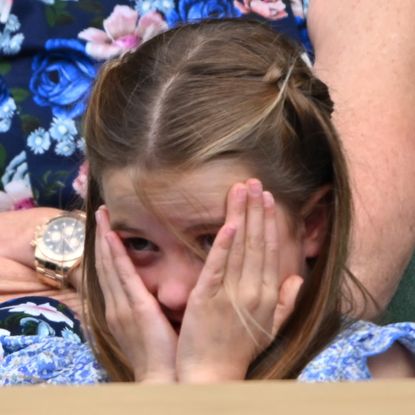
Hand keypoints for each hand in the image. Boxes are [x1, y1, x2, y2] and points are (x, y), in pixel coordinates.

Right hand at [95, 206, 176, 382]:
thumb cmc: (162, 353)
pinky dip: (115, 255)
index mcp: (120, 308)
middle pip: (105, 264)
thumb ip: (147, 305)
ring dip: (105, 238)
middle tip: (100, 212)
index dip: (106, 249)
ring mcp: (122, 305)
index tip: (105, 228)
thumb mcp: (149, 325)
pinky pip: (124, 275)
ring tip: (102, 214)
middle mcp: (116, 304)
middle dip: (102, 237)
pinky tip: (111, 237)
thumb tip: (153, 288)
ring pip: (110, 265)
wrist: (162, 378)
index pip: (110, 272)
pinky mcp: (135, 307)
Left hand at [176, 180, 302, 382]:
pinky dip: (223, 245)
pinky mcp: (206, 299)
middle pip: (256, 242)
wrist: (214, 375)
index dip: (269, 222)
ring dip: (241, 216)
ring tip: (242, 190)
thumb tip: (298, 279)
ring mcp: (230, 294)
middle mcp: (253, 291)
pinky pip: (217, 267)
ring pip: (239, 248)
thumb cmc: (241, 349)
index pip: (269, 250)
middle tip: (254, 182)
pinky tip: (228, 224)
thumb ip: (286, 303)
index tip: (267, 198)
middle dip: (256, 210)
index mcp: (267, 295)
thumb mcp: (270, 328)